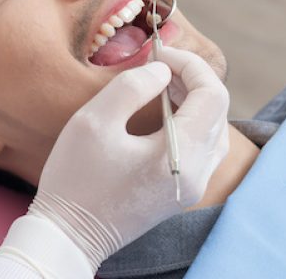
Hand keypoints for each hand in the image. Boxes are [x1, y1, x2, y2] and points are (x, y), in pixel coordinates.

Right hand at [27, 49, 228, 270]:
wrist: (68, 232)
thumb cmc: (76, 176)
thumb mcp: (94, 121)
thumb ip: (131, 87)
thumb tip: (161, 70)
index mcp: (181, 155)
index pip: (212, 96)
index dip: (191, 65)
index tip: (159, 53)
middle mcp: (197, 173)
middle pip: (216, 111)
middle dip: (191, 78)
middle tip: (157, 63)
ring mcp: (191, 185)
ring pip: (212, 129)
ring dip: (192, 99)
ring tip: (161, 82)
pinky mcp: (179, 191)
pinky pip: (200, 147)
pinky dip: (188, 120)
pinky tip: (162, 111)